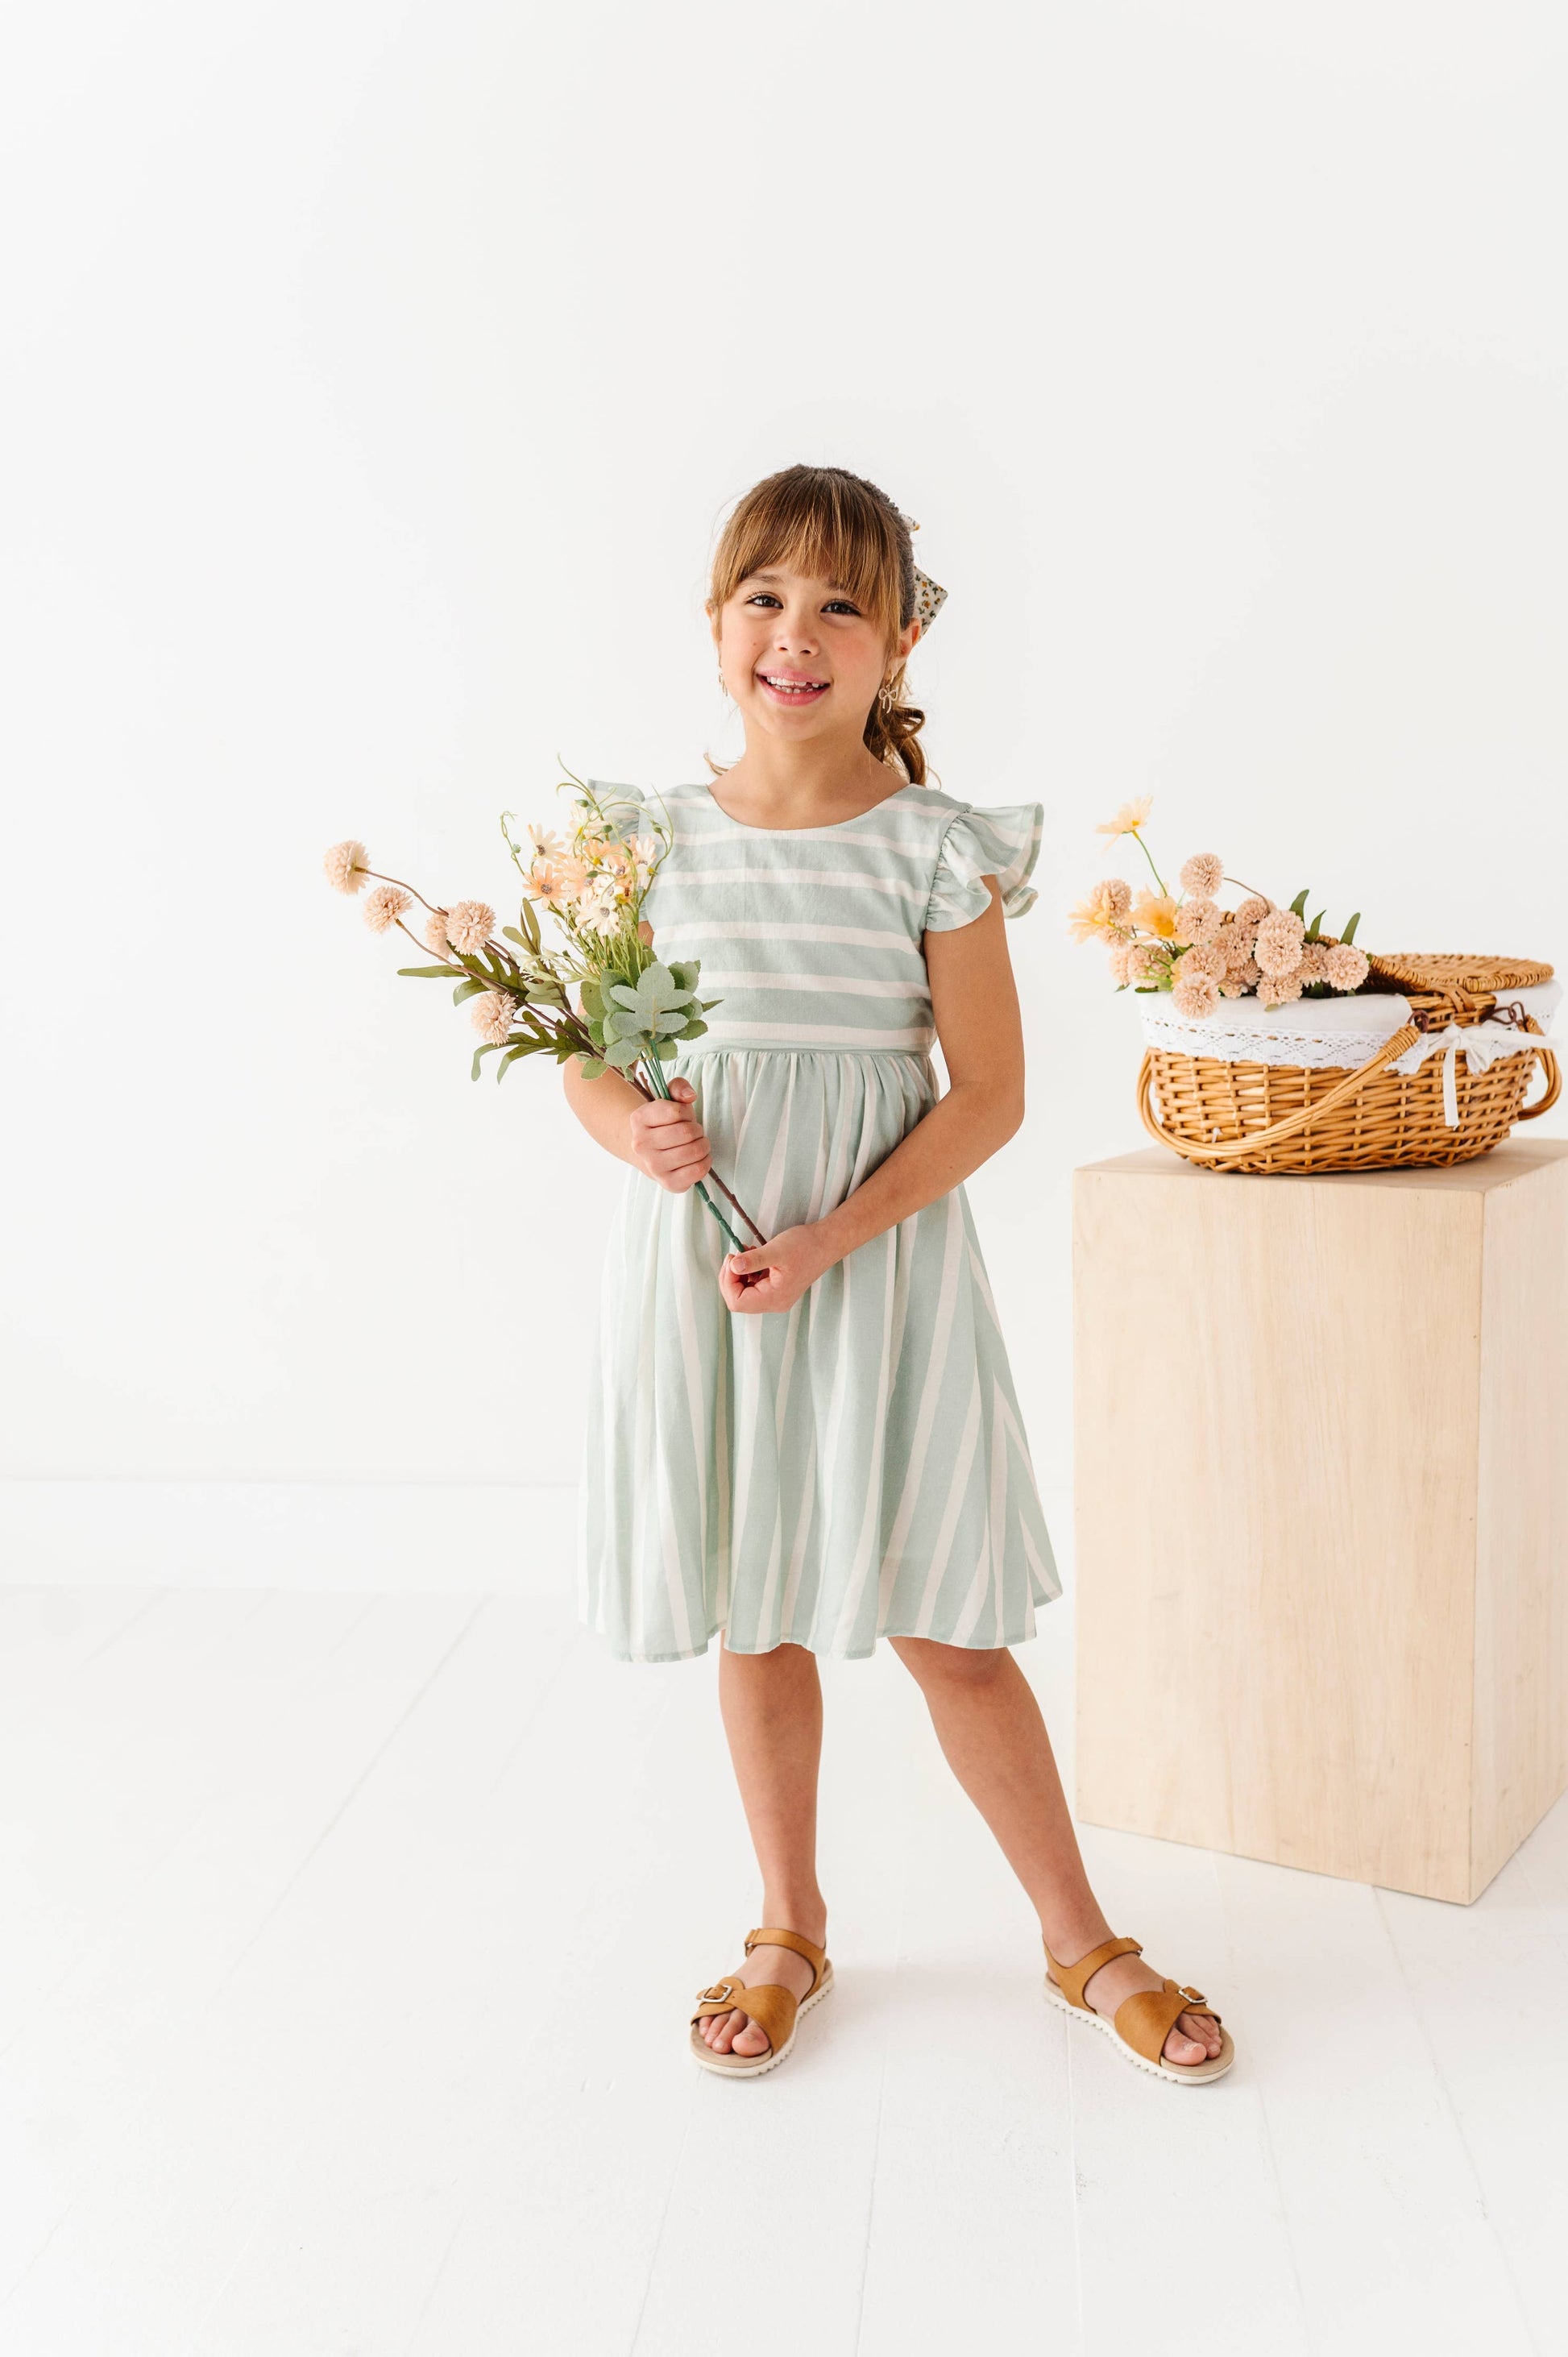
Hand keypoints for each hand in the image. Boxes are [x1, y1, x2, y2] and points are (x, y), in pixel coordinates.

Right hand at [628, 1077, 710, 1191]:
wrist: (652, 1152)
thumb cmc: (665, 1124)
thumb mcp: (668, 1100)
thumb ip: (679, 1087)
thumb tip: (689, 1096)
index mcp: (638, 1119)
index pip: (676, 1111)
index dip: (686, 1112)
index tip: (682, 1117)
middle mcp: (641, 1144)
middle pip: (687, 1132)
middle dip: (697, 1129)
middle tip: (693, 1132)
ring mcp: (653, 1166)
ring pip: (694, 1151)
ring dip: (703, 1145)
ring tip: (696, 1144)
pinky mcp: (668, 1183)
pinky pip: (698, 1171)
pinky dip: (705, 1162)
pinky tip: (698, 1158)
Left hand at [719, 1224, 836, 1313]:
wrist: (827, 1243)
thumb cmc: (805, 1246)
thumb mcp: (776, 1250)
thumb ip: (753, 1261)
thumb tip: (733, 1266)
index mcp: (774, 1298)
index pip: (737, 1302)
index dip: (728, 1282)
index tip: (732, 1259)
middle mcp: (775, 1303)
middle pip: (739, 1300)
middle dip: (731, 1277)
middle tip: (735, 1255)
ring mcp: (776, 1297)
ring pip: (745, 1293)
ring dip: (739, 1273)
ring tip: (747, 1252)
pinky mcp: (778, 1289)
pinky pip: (754, 1286)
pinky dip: (749, 1272)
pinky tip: (754, 1256)